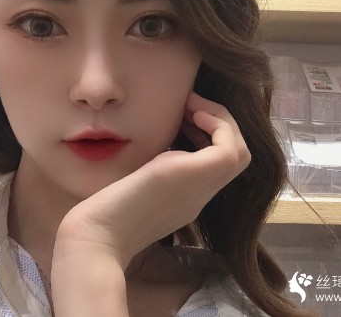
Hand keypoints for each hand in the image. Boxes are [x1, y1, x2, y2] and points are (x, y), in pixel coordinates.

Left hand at [53, 91, 250, 269]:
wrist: (100, 234)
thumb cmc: (107, 210)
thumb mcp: (138, 181)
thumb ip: (154, 166)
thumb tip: (158, 142)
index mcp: (188, 195)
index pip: (218, 163)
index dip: (209, 134)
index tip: (187, 116)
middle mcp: (202, 193)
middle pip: (238, 157)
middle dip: (219, 124)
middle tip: (193, 106)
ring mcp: (203, 188)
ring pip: (240, 152)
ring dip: (221, 121)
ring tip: (194, 106)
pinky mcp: (197, 175)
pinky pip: (229, 149)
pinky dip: (218, 125)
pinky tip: (193, 114)